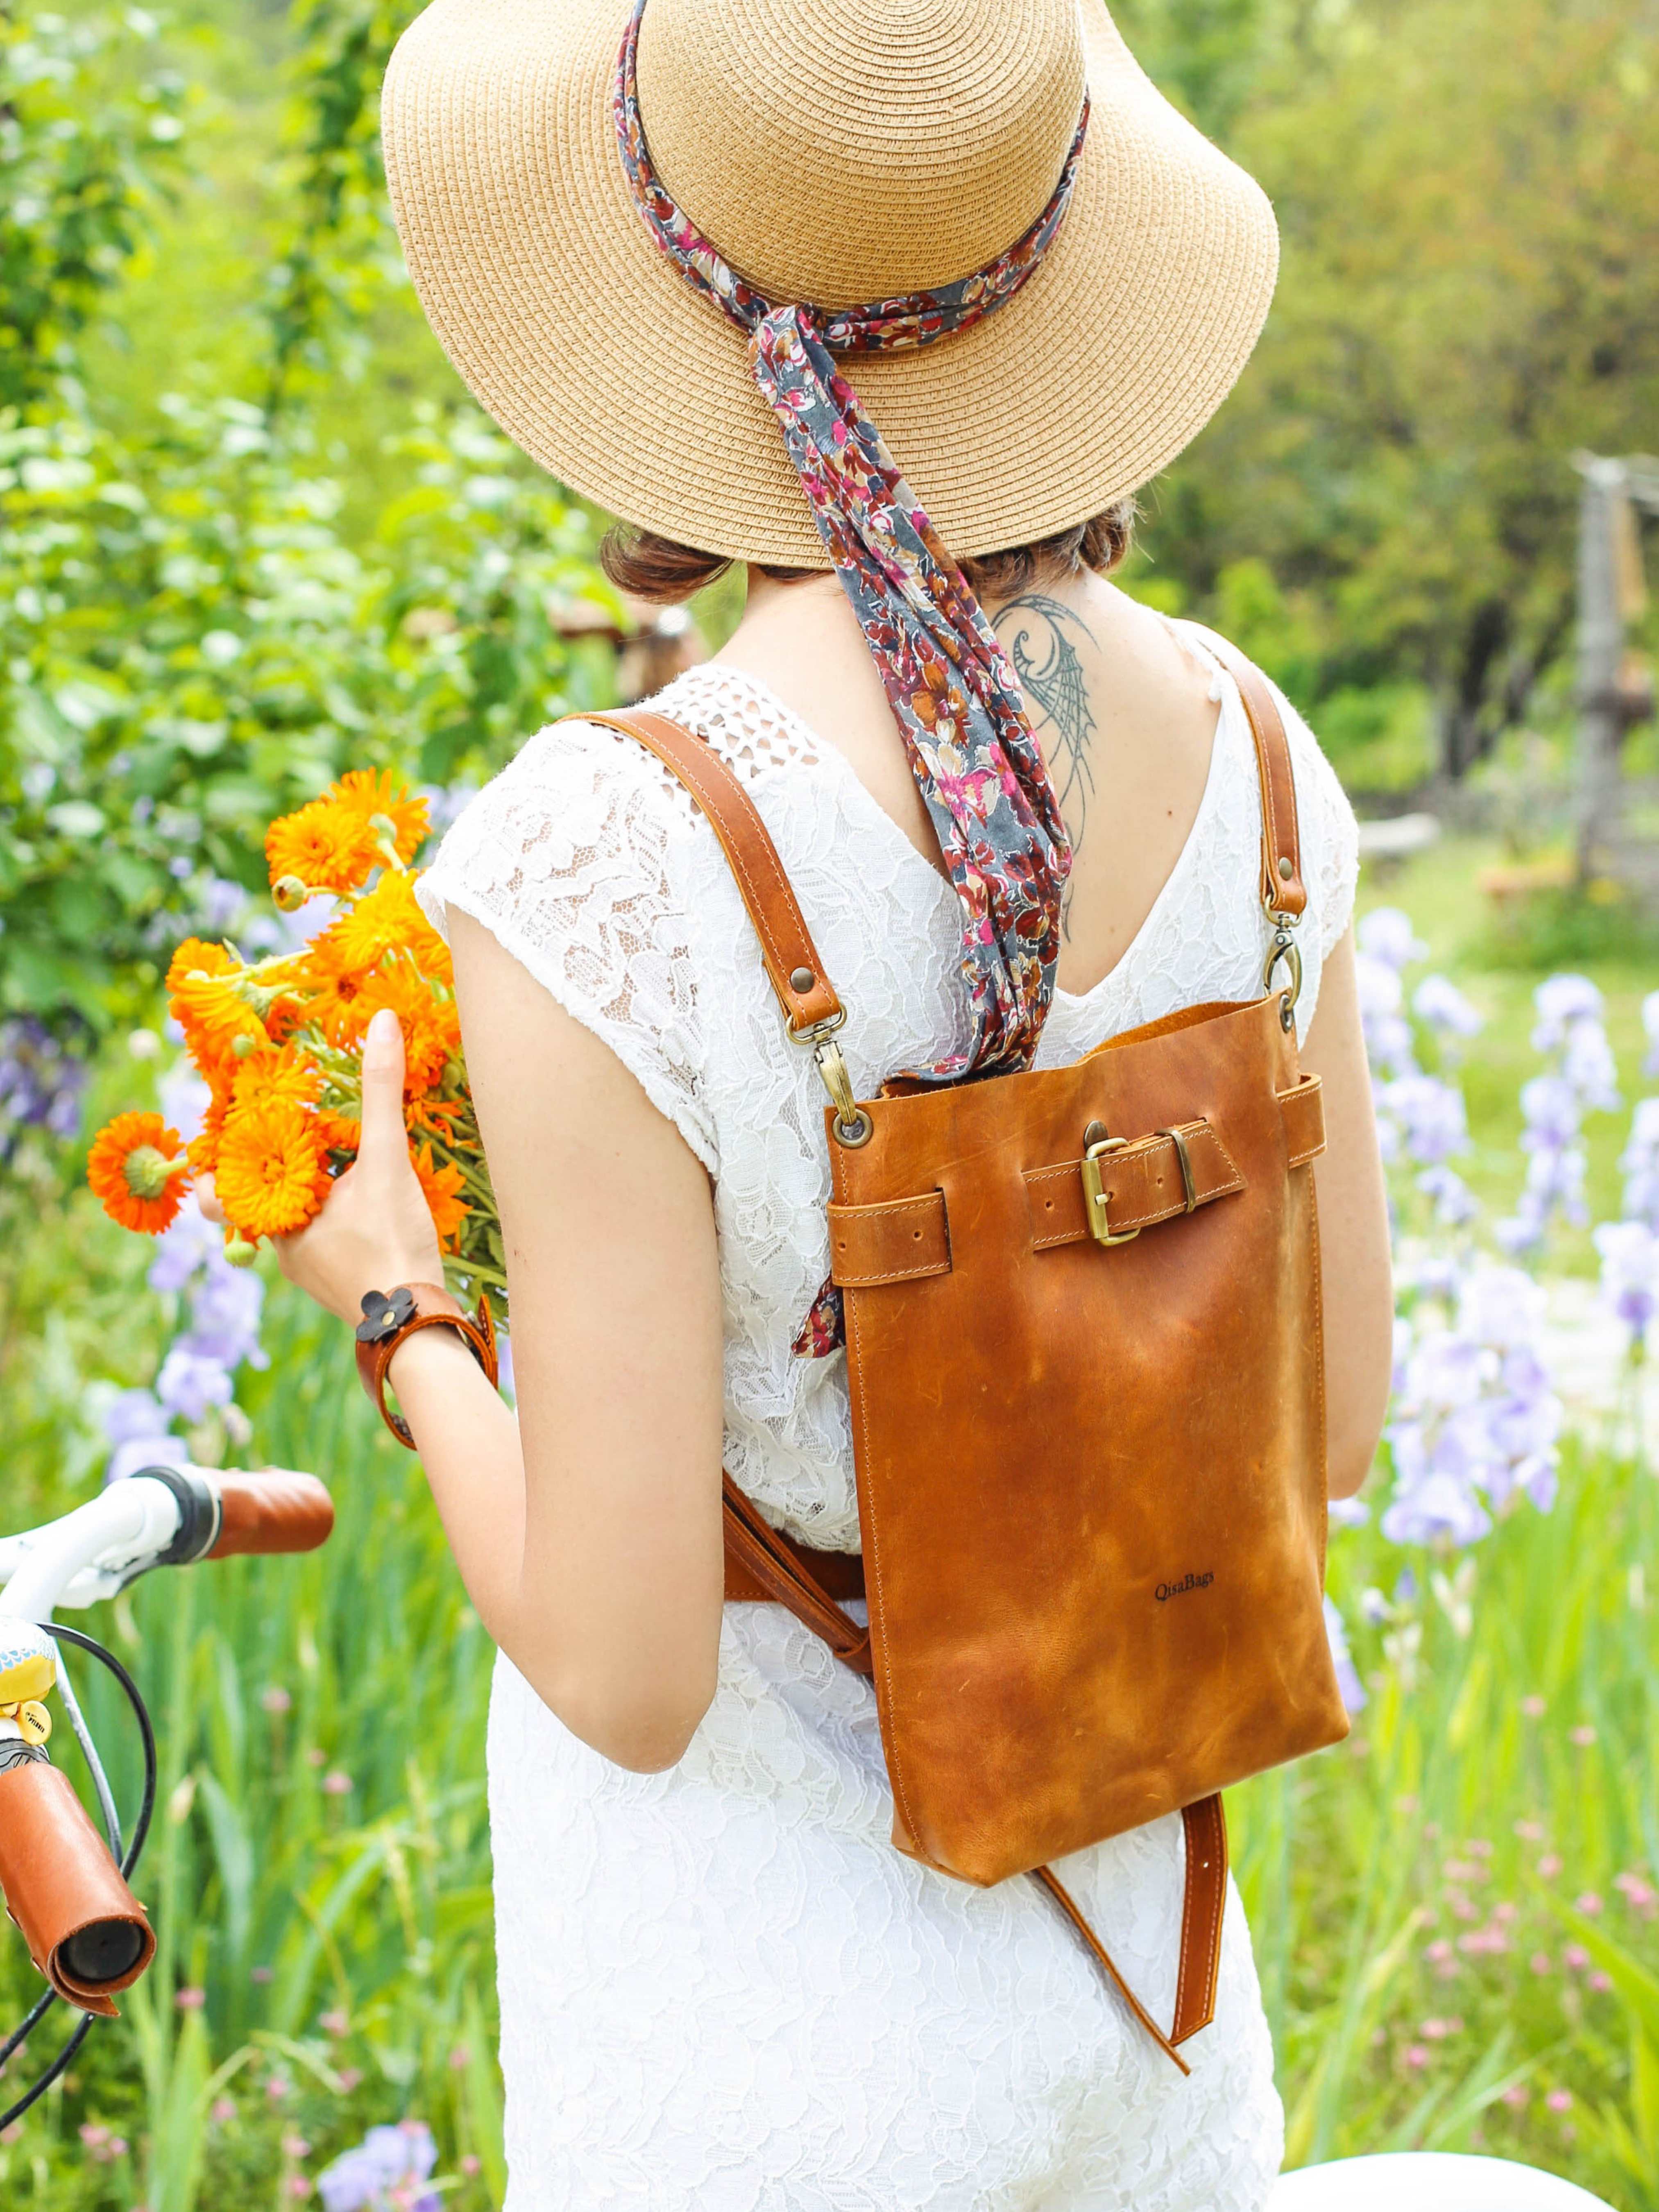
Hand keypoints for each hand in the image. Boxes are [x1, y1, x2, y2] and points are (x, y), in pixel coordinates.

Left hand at [198, 1007, 444, 1326]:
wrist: (416, 1323)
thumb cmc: (388, 1242)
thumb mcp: (385, 1160)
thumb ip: (379, 1092)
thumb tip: (383, 1022)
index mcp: (276, 1220)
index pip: (218, 1193)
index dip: (216, 1167)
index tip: (230, 1140)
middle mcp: (283, 1251)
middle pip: (260, 1206)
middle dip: (274, 1176)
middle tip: (294, 1144)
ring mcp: (310, 1273)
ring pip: (295, 1226)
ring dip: (309, 1199)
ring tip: (337, 1168)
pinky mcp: (340, 1286)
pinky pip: (323, 1246)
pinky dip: (334, 1223)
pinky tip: (365, 1208)